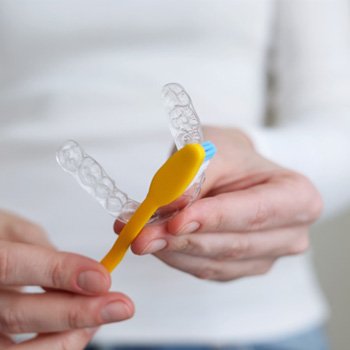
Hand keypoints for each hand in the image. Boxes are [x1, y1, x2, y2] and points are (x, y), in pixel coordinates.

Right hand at [0, 210, 133, 348]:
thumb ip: (43, 252)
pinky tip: (80, 331)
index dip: (58, 273)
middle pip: (17, 315)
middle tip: (119, 306)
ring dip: (68, 337)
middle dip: (75, 313)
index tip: (101, 278)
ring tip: (101, 318)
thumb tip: (84, 276)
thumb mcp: (13, 229)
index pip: (10, 265)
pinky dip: (56, 347)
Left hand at [116, 126, 322, 281]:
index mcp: (297, 197)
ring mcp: (265, 256)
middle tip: (142, 233)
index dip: (214, 218)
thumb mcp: (214, 147)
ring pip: (215, 263)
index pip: (255, 212)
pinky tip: (155, 243)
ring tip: (139, 235)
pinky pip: (206, 270)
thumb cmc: (231, 154)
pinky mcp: (240, 268)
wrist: (237, 170)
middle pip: (234, 244)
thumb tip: (170, 204)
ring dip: (173, 251)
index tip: (176, 220)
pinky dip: (176, 257)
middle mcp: (289, 234)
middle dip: (183, 239)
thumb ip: (195, 174)